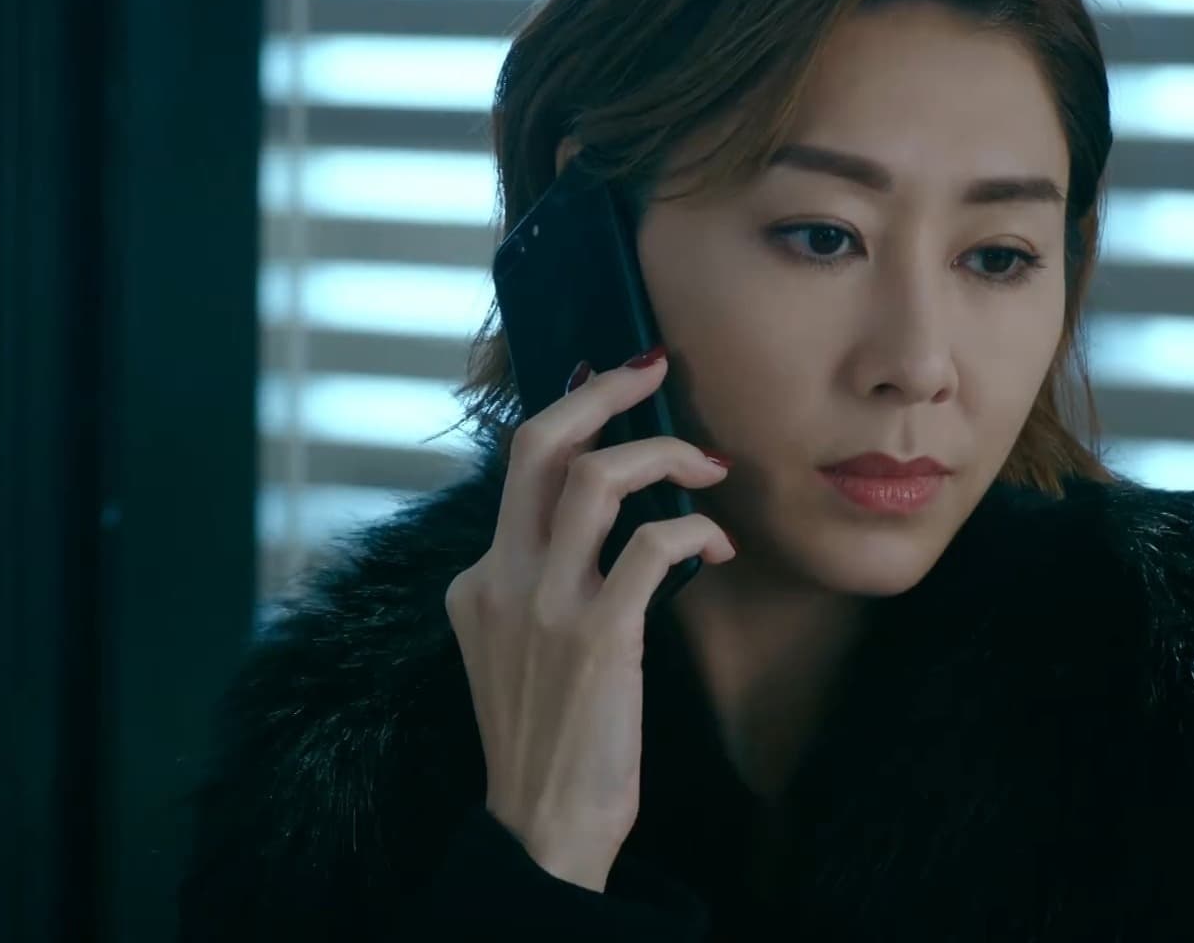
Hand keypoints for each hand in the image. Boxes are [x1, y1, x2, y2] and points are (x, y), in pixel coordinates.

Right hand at [443, 348, 735, 891]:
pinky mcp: (595, 637)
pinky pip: (651, 546)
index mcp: (477, 581)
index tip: (618, 387)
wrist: (542, 827)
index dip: (575, 414)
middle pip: (538, 445)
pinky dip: (694, 531)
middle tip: (653, 367)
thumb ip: (535, 587)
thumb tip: (599, 530)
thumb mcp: (514, 651)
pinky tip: (716, 547)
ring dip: (662, 454)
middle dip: (601, 391)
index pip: (519, 469)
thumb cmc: (548, 740)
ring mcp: (543, 606)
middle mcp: (499, 580)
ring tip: (707, 465)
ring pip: (593, 479)